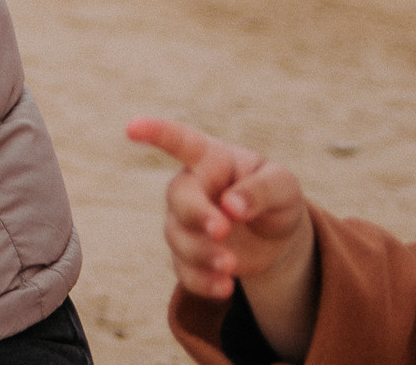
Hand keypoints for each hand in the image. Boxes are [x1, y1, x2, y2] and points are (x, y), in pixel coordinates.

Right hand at [128, 116, 316, 356]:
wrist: (276, 235)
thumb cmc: (275, 195)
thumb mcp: (283, 186)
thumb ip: (261, 191)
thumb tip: (231, 206)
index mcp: (211, 159)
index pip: (179, 140)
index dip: (155, 132)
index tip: (132, 127)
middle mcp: (191, 187)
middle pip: (179, 198)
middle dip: (197, 215)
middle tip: (222, 230)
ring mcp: (185, 222)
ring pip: (178, 237)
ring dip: (202, 253)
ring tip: (231, 266)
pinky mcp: (189, 255)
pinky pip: (185, 270)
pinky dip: (202, 281)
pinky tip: (225, 287)